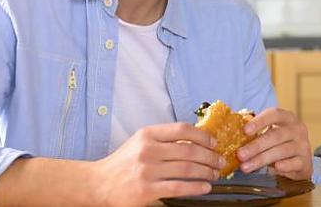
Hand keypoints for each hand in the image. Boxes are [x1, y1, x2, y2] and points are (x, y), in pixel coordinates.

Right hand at [91, 122, 224, 206]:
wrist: (100, 183)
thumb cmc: (124, 162)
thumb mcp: (141, 142)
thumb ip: (164, 139)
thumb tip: (196, 139)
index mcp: (148, 134)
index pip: (182, 129)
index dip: (203, 135)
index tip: (214, 142)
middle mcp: (148, 150)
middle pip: (189, 150)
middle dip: (210, 156)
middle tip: (220, 161)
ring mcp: (147, 170)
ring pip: (187, 168)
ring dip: (207, 171)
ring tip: (215, 174)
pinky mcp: (147, 190)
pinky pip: (179, 187)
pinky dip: (196, 187)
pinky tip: (205, 187)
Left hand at [236, 108, 311, 179]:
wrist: (300, 161)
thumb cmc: (280, 143)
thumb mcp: (270, 133)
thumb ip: (255, 131)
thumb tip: (231, 132)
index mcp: (287, 118)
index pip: (274, 114)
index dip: (260, 121)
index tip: (245, 131)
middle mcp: (298, 129)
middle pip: (276, 135)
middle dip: (256, 146)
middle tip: (240, 155)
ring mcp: (303, 145)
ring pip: (282, 151)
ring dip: (262, 159)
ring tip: (246, 167)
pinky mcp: (306, 162)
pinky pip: (294, 163)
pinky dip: (284, 166)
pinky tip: (273, 168)